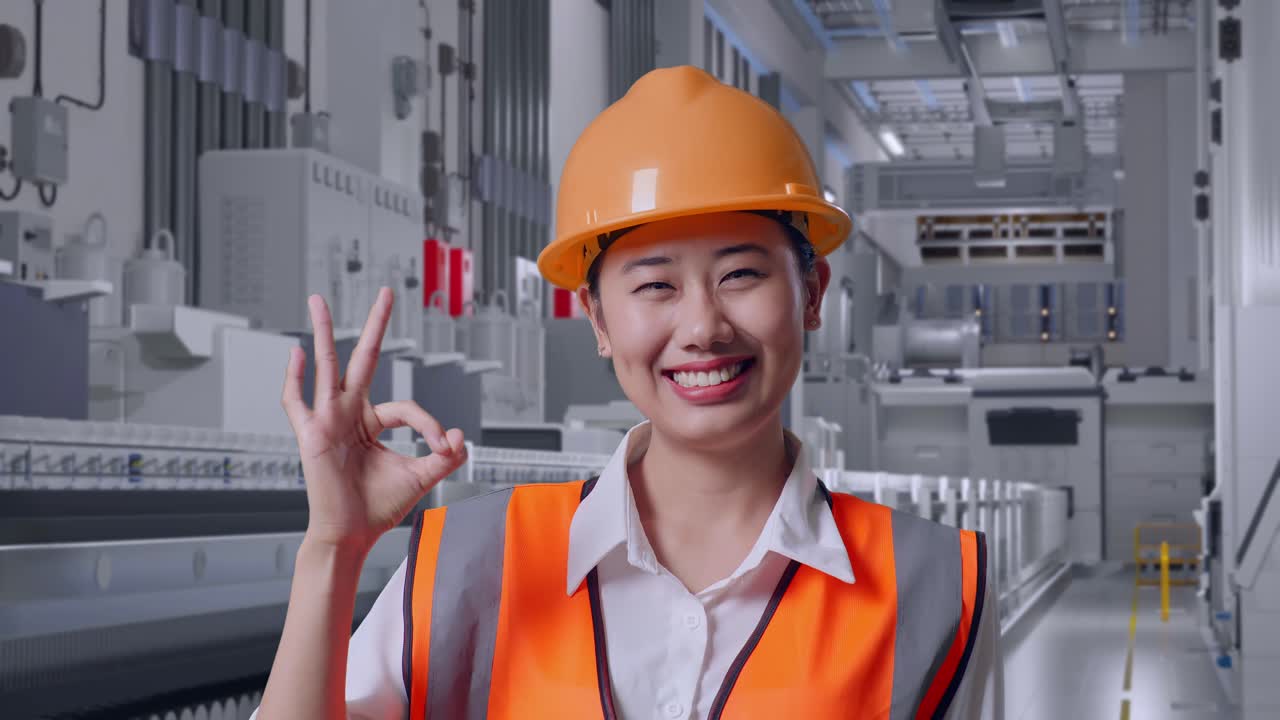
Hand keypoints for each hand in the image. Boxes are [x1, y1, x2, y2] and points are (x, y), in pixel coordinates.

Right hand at [281, 287, 467, 553]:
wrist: (352, 536)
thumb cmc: (378, 507)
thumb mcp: (421, 477)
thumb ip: (444, 457)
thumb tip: (461, 436)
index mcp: (372, 422)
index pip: (407, 407)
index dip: (430, 425)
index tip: (443, 447)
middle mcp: (349, 414)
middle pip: (364, 360)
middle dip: (376, 326)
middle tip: (388, 291)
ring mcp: (328, 421)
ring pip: (327, 367)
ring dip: (322, 332)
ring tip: (319, 300)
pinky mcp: (311, 436)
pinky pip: (296, 403)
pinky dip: (294, 379)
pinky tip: (295, 354)